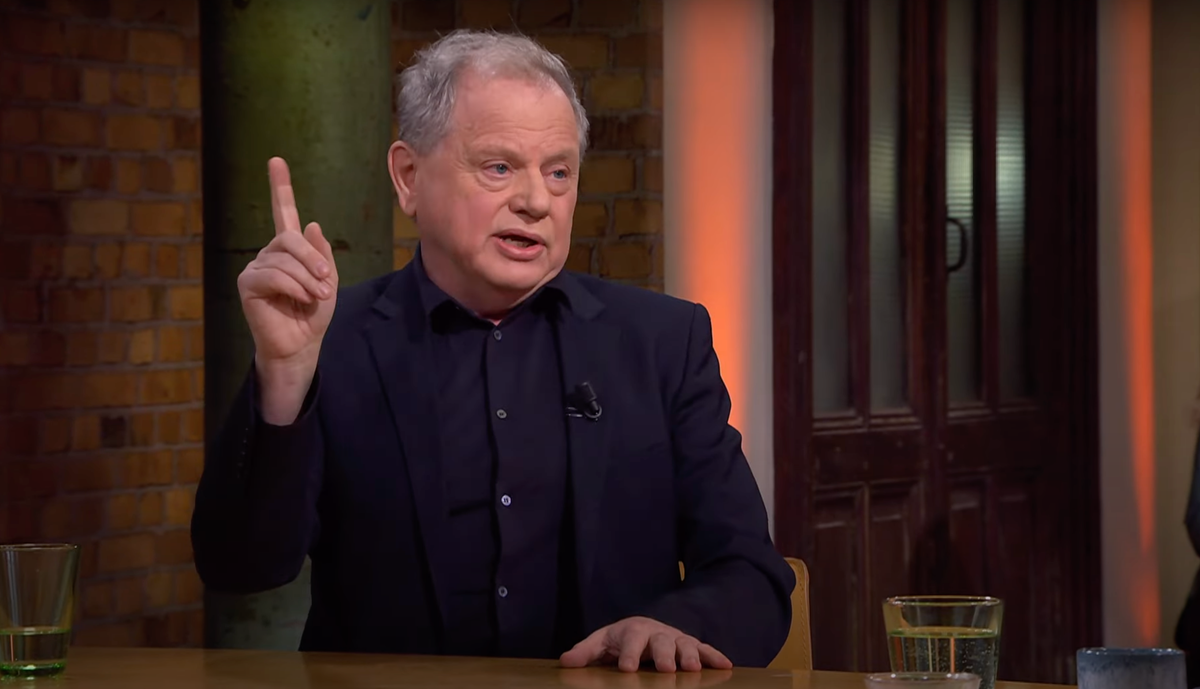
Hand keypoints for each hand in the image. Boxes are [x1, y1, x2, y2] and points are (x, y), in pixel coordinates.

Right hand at [237, 157, 337, 420]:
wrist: (301, 344)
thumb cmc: (313, 313)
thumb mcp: (327, 280)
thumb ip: (321, 254)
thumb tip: (312, 224)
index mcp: (290, 250)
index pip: (285, 213)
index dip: (280, 187)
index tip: (276, 161)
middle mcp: (270, 253)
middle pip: (291, 238)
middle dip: (313, 259)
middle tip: (327, 282)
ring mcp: (256, 266)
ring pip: (286, 258)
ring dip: (308, 279)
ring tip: (316, 296)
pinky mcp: (247, 283)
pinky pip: (275, 274)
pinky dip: (294, 287)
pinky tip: (300, 299)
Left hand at [560, 616, 731, 672]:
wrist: (643, 627)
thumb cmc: (620, 639)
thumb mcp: (601, 643)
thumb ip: (585, 652)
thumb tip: (565, 662)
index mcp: (633, 630)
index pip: (630, 640)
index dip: (628, 654)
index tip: (627, 668)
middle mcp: (657, 632)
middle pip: (661, 641)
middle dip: (663, 655)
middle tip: (664, 669)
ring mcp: (675, 638)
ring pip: (684, 645)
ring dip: (690, 656)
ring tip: (693, 669)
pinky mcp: (690, 645)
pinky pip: (704, 649)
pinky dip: (714, 656)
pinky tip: (726, 665)